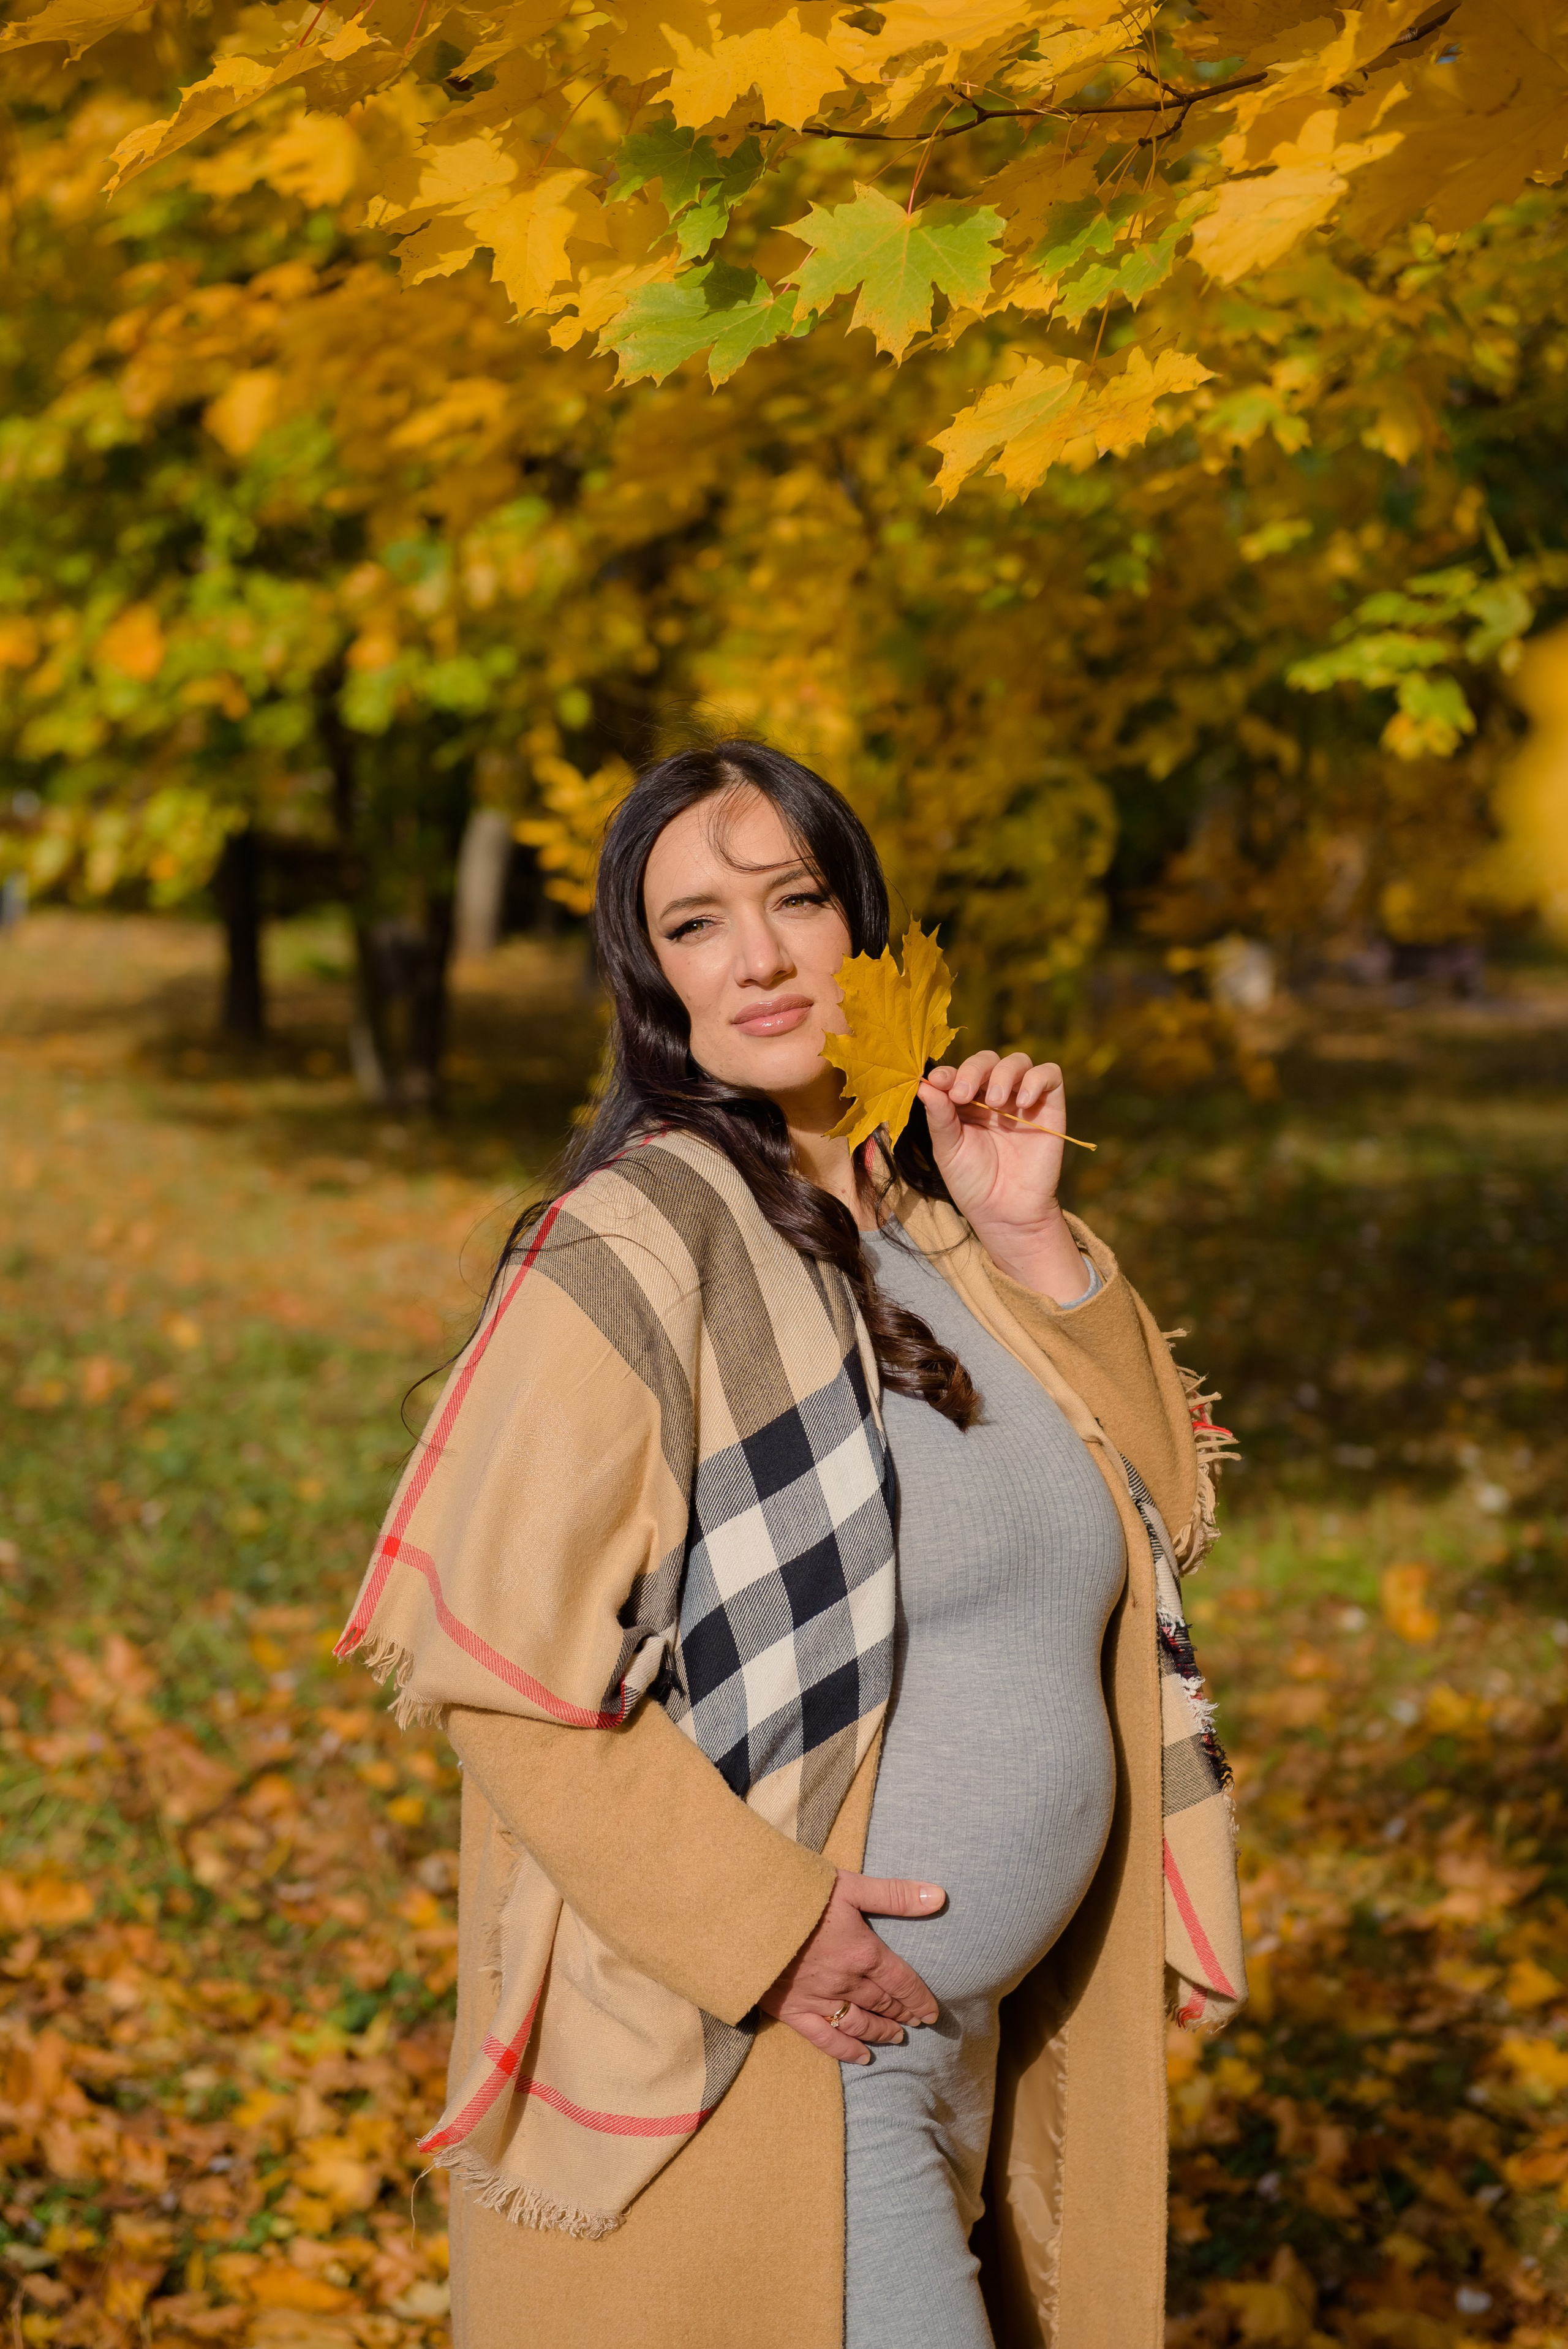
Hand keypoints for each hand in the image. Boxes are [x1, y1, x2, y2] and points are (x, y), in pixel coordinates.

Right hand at [759, 1870, 944, 2065]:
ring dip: (881, 2031)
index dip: (920, 1998)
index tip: (932, 2013)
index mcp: (863, 1952)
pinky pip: (825, 2038)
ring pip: (859, 2022)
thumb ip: (895, 1895)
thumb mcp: (851, 1886)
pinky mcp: (792, 2010)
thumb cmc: (799, 1893)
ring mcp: (819, 1999)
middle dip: (902, 2013)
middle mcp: (846, 1982)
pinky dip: (846, 2049)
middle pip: (883, 2003)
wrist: (745, 1915)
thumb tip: (940, 1896)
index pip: (902, 1982)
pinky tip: (862, 2056)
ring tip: (897, 2037)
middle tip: (917, 2022)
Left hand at [918, 1052, 1089, 1303]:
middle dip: (973, 1070)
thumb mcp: (948, 1150)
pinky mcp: (1049, 1107)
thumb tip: (925, 1085)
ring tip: (995, 1103)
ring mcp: (1023, 1099)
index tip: (937, 1082)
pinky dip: (1036, 1080)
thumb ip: (939, 1117)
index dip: (948, 1072)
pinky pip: (1050, 1074)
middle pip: (987, 1060)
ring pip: (1018, 1062)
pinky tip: (1022, 1103)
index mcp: (966, 1103)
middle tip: (963, 1094)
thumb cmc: (974, 1182)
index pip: (958, 1073)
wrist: (1006, 1212)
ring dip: (1004, 1074)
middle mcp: (994, 1096)